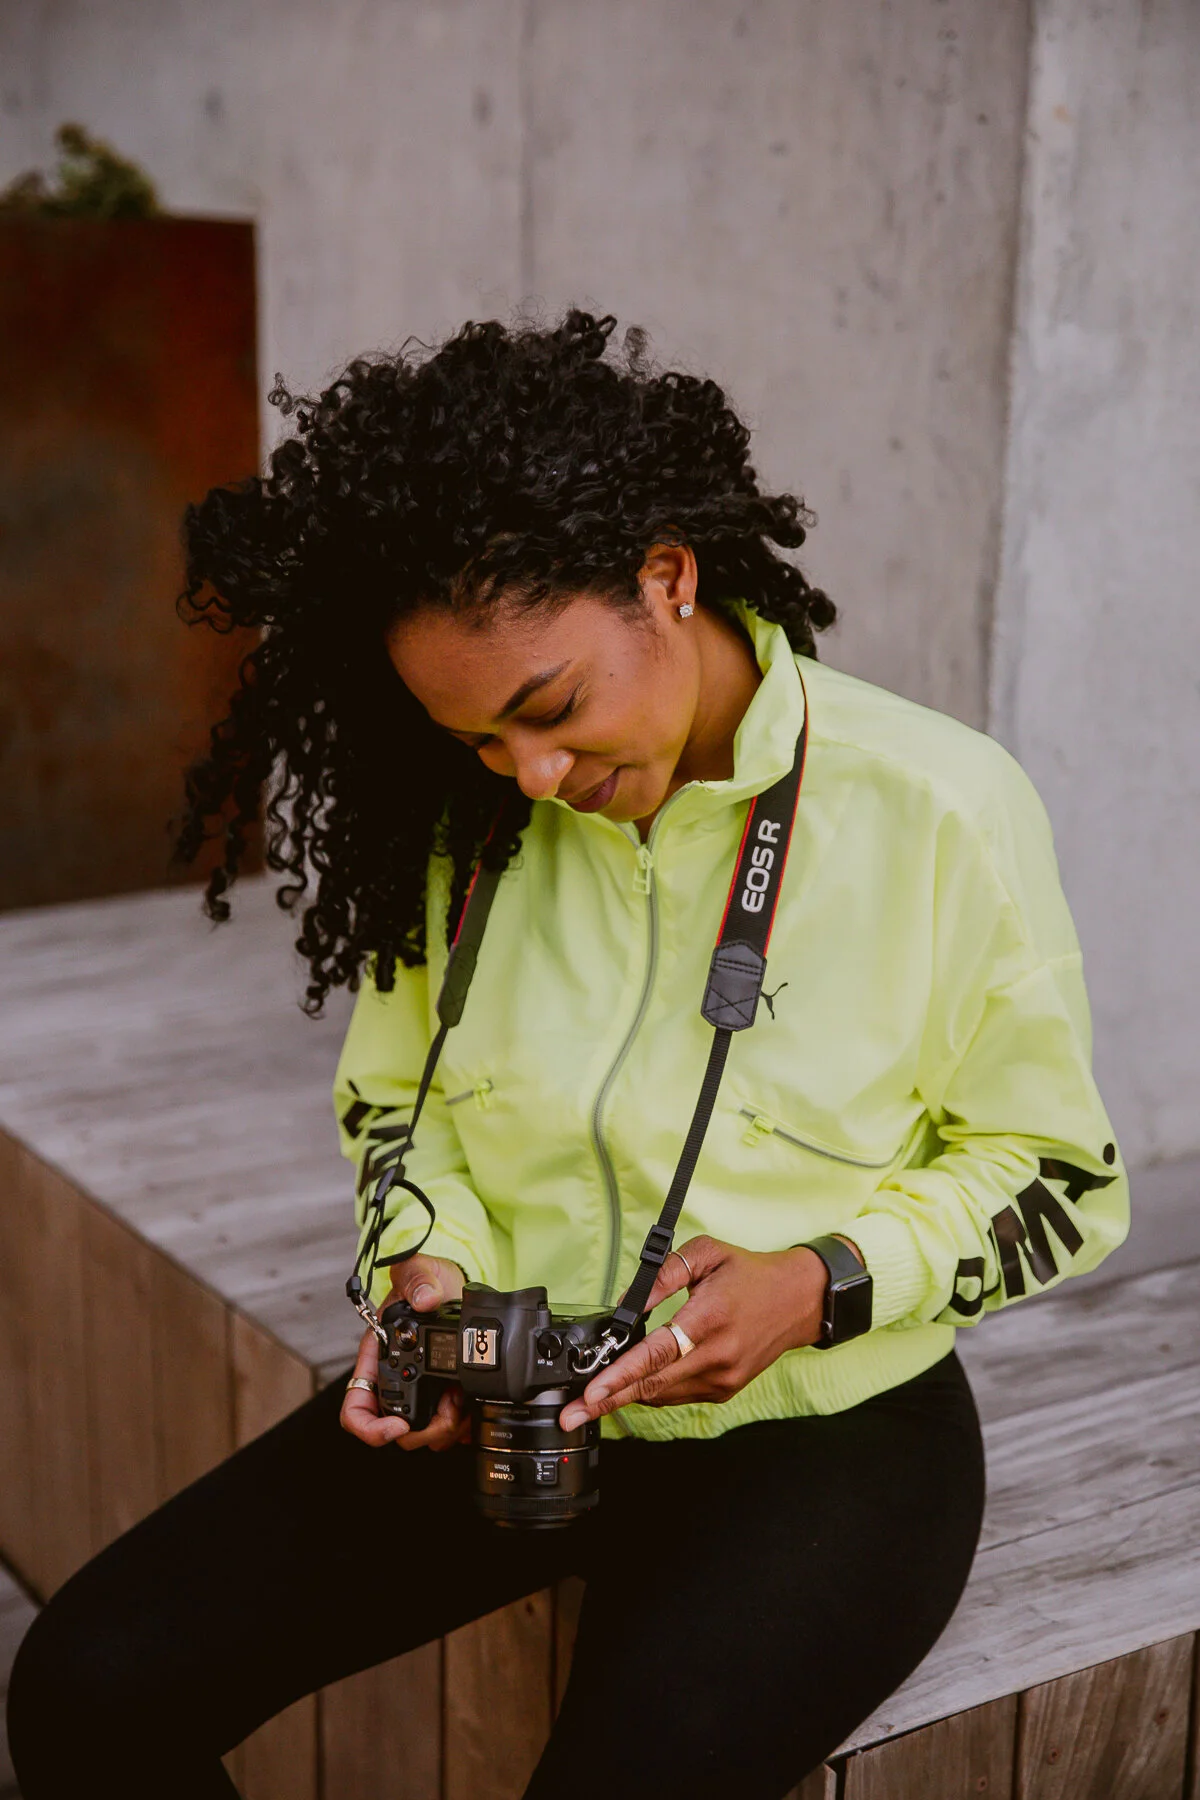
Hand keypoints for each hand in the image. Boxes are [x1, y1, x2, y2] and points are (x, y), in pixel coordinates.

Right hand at [339, 1254, 468, 1451]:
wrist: (451, 1284)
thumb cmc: (426, 1282)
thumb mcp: (419, 1272)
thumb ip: (419, 1282)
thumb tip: (425, 1299)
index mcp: (378, 1358)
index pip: (356, 1408)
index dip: (371, 1428)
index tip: (398, 1426)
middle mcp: (394, 1380)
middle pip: (395, 1431)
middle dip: (423, 1431)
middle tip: (447, 1410)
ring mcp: (419, 1390)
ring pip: (423, 1434)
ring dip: (445, 1428)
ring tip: (461, 1401)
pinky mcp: (443, 1394)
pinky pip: (447, 1426)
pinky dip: (461, 1426)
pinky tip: (471, 1408)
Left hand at [559, 1234, 850, 1428]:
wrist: (798, 1300)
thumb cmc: (749, 1273)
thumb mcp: (705, 1254)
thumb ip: (662, 1276)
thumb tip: (627, 1304)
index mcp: (709, 1319)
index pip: (656, 1355)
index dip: (620, 1377)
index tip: (591, 1393)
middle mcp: (717, 1356)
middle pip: (652, 1386)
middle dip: (606, 1403)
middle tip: (570, 1415)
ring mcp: (723, 1378)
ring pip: (662, 1395)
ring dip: (625, 1398)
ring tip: (591, 1402)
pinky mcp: (725, 1389)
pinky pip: (677, 1395)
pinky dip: (652, 1390)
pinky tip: (633, 1383)